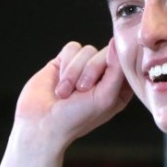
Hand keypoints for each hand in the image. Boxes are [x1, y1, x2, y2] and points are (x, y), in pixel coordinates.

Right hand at [14, 40, 134, 146]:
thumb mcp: (105, 97)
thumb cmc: (75, 118)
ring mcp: (83, 68)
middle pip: (106, 53)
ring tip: (65, 92)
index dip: (116, 68)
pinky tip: (59, 83)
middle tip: (81, 90)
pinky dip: (65, 65)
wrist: (41, 123)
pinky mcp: (64, 62)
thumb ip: (116, 70)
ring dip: (74, 72)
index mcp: (118, 88)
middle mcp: (102, 76)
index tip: (104, 80)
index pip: (125, 64)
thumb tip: (117, 43)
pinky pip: (72, 48)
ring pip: (87, 50)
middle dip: (90, 71)